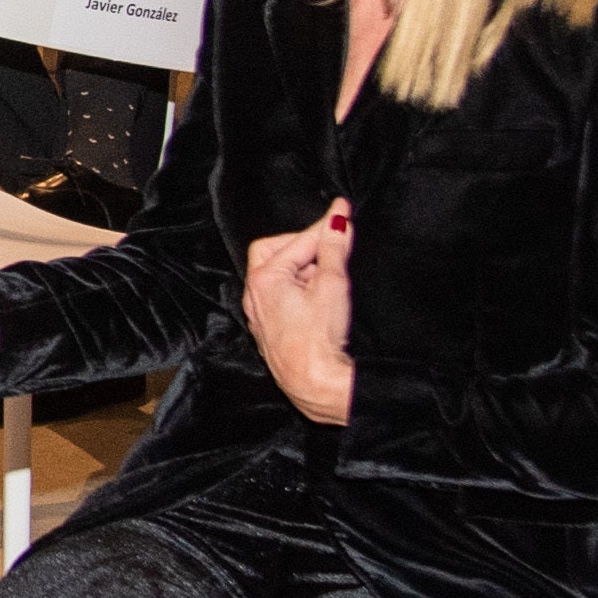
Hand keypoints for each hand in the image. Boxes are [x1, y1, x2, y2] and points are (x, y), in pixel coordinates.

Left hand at [239, 212, 353, 422]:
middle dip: (302, 246)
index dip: (324, 227)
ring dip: (302, 268)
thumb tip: (338, 219)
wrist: (314, 384)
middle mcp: (254, 295)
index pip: (297, 240)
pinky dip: (297, 287)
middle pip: (274, 252)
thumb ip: (334, 248)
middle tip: (330, 248)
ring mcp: (258, 314)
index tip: (343, 212)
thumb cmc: (319, 338)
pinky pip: (278, 296)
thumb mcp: (332, 284)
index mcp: (263, 279)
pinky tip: (318, 296)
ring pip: (277, 275)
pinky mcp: (269, 329)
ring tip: (329, 276)